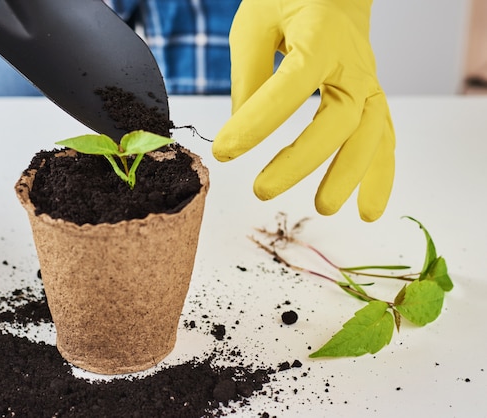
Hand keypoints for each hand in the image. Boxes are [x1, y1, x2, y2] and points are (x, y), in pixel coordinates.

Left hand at [212, 0, 394, 221]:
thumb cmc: (289, 0)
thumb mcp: (254, 22)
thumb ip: (248, 74)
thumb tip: (241, 128)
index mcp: (320, 36)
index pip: (290, 85)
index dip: (258, 122)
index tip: (225, 151)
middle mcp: (353, 62)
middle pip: (340, 118)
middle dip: (302, 160)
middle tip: (262, 190)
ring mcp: (368, 80)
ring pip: (371, 132)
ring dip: (352, 175)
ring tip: (325, 208)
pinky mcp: (371, 97)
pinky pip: (382, 137)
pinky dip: (379, 174)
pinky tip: (367, 208)